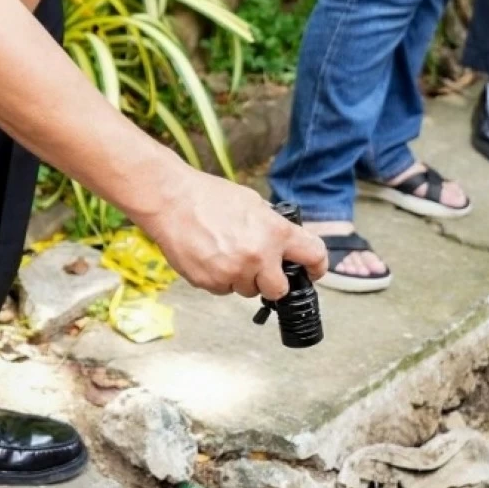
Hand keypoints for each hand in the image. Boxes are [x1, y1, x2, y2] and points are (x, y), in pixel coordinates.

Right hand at [141, 167, 327, 299]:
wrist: (171, 202)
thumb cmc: (209, 197)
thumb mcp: (252, 203)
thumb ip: (271, 225)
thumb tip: (283, 242)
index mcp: (275, 233)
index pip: (314, 257)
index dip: (317, 266)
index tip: (313, 270)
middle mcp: (259, 257)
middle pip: (278, 289)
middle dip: (272, 281)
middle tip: (260, 268)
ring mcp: (233, 273)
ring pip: (247, 290)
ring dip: (242, 278)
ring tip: (224, 253)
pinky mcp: (210, 283)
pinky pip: (223, 289)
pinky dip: (220, 278)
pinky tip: (209, 257)